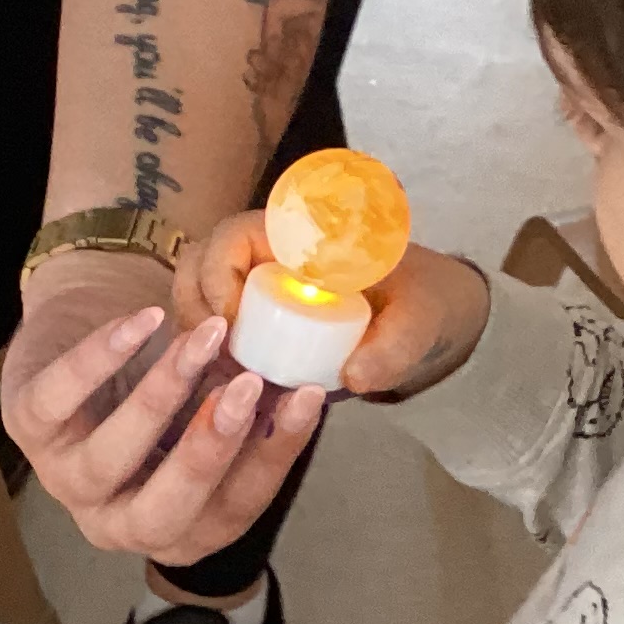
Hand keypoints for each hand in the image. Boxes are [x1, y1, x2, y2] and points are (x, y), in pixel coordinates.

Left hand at [3, 249, 323, 569]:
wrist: (99, 320)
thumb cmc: (172, 374)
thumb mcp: (215, 398)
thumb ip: (253, 409)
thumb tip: (303, 396)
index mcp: (176, 527)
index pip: (233, 510)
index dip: (272, 456)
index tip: (306, 396)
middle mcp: (115, 521)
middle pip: (162, 513)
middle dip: (206, 451)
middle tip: (246, 386)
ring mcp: (63, 479)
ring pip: (109, 460)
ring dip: (160, 396)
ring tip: (205, 338)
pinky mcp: (23, 425)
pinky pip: (58, 399)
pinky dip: (101, 358)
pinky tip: (145, 320)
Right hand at [173, 220, 492, 400]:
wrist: (431, 318)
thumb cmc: (424, 303)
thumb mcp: (420, 323)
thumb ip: (395, 347)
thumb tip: (354, 377)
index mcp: (301, 235)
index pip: (231, 236)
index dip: (218, 277)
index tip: (233, 328)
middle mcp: (268, 254)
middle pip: (197, 263)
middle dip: (193, 311)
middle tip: (217, 360)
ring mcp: (256, 284)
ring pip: (195, 294)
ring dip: (196, 336)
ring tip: (222, 379)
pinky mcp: (255, 316)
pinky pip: (212, 326)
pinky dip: (208, 354)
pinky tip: (228, 389)